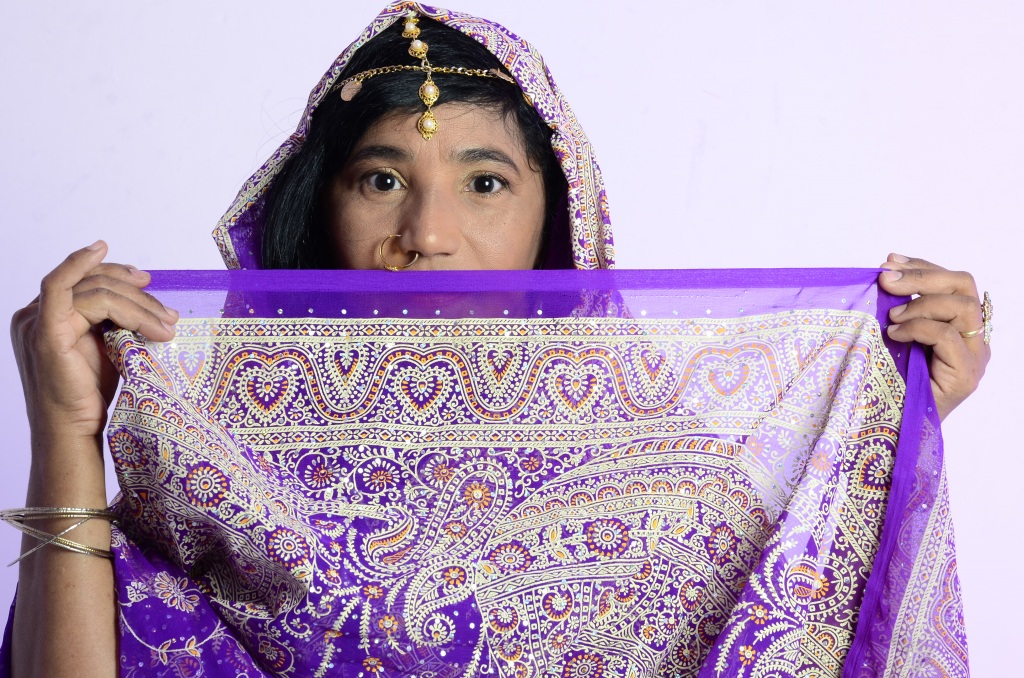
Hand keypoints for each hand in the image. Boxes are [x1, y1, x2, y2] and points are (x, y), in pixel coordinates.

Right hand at [10, 241, 178, 443]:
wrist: (74, 430)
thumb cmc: (89, 394)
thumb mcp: (106, 346)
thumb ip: (114, 320)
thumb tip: (146, 298)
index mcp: (47, 317)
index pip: (83, 281)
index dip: (115, 273)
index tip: (146, 280)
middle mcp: (34, 314)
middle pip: (93, 283)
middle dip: (137, 294)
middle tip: (168, 314)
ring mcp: (36, 321)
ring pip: (94, 291)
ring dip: (138, 305)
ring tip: (165, 324)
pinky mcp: (44, 331)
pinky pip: (60, 286)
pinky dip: (82, 264)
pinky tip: (106, 254)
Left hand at [878, 254, 989, 421]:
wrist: (894, 433)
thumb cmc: (890, 386)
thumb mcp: (894, 339)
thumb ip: (898, 312)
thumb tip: (882, 277)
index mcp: (960, 327)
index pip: (953, 282)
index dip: (922, 266)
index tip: (890, 261)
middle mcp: (974, 339)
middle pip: (964, 285)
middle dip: (921, 275)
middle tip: (886, 278)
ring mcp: (975, 358)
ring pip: (962, 307)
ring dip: (920, 303)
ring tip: (891, 316)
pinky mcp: (966, 376)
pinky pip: (949, 336)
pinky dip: (918, 328)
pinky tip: (894, 334)